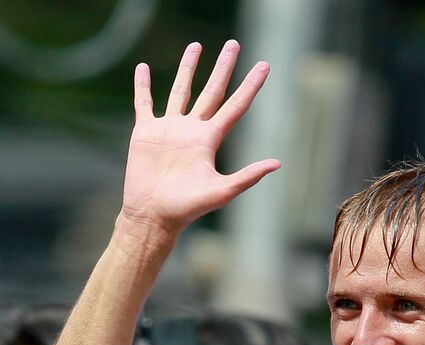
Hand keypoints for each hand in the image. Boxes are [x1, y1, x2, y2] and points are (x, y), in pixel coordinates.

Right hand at [120, 40, 279, 237]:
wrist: (154, 214)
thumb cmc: (188, 208)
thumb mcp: (222, 192)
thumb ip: (248, 176)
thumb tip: (277, 164)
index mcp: (210, 140)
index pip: (235, 106)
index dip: (251, 86)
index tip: (264, 66)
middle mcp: (192, 130)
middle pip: (212, 91)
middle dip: (223, 68)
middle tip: (234, 44)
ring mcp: (169, 129)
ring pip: (181, 90)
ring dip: (189, 68)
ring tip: (196, 46)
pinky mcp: (146, 132)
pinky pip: (144, 103)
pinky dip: (143, 85)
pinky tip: (144, 68)